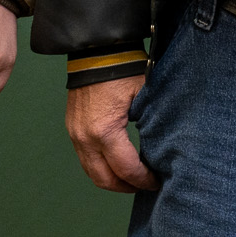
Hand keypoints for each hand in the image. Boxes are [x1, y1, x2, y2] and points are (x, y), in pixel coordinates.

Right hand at [66, 76, 156, 192]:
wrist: (96, 49)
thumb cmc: (122, 70)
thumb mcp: (144, 96)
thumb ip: (151, 125)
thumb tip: (162, 149)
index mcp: (105, 131)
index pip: (126, 170)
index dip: (143, 180)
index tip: (156, 181)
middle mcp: (85, 138)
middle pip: (105, 179)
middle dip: (126, 187)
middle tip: (144, 185)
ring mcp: (75, 134)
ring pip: (92, 172)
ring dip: (111, 180)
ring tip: (131, 178)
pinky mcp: (72, 128)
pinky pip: (84, 158)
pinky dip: (100, 167)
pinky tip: (115, 163)